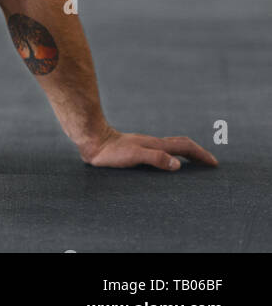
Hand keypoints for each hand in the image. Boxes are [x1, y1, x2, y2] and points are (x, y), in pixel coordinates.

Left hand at [79, 127, 218, 170]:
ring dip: (185, 153)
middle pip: (180, 145)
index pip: (184, 147)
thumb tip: (178, 165)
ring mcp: (144, 145)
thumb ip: (155, 158)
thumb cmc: (111, 152)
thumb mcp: (134, 156)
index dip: (200, 155)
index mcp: (156, 145)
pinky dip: (171, 155)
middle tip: (209, 163)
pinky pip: (160, 151)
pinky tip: (165, 162)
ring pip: (170, 146)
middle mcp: (153, 143)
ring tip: (194, 163)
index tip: (214, 163)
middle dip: (197, 153)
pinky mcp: (135, 149)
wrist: (92, 141)